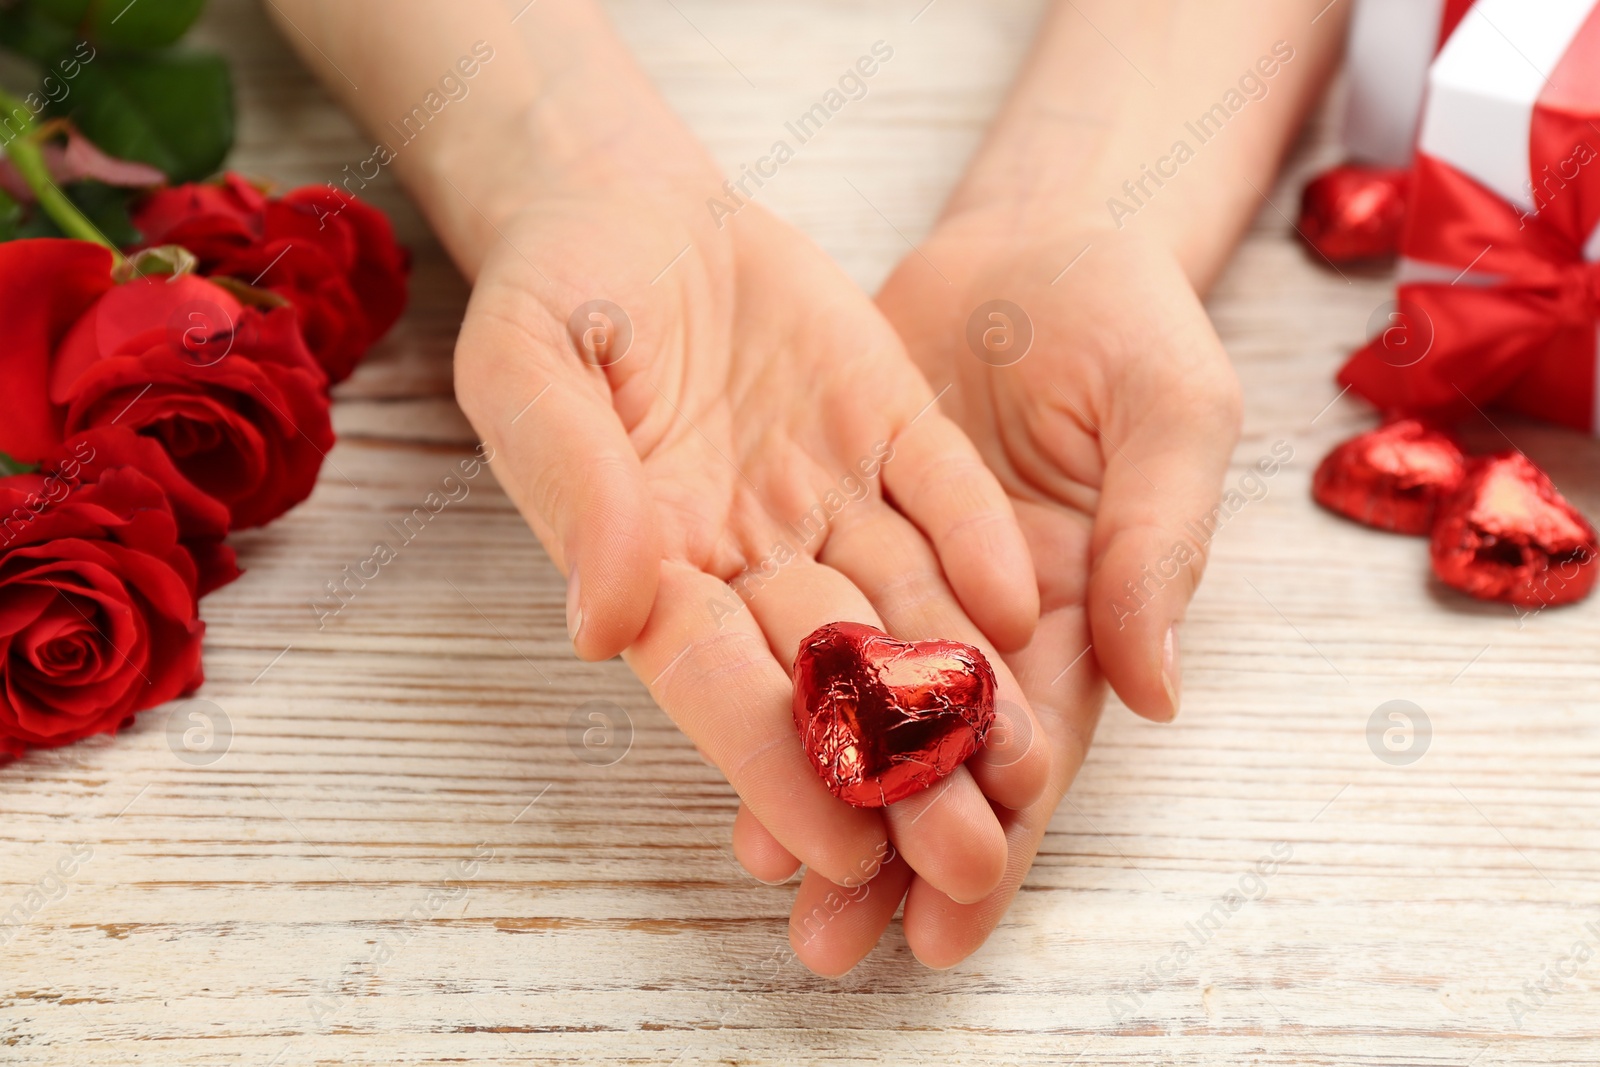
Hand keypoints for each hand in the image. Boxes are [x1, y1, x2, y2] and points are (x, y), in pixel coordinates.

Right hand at [452, 172, 1052, 905]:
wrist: (625, 198)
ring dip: (964, 684)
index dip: (773, 767)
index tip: (838, 846)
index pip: (718, 685)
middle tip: (971, 861)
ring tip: (1031, 765)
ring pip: (904, 605)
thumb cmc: (552, 290)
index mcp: (651, 566)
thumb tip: (607, 626)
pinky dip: (977, 542)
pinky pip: (940, 491)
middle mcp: (750, 553)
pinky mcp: (887, 425)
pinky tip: (1024, 603)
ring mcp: (826, 493)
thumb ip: (574, 491)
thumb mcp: (531, 371)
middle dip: (899, 770)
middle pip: (831, 677)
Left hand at [736, 214, 1240, 973]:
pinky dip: (773, 681)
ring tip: (766, 884)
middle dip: (891, 856)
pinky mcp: (836, 520)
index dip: (1001, 835)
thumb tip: (1157, 695)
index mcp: (1076, 610)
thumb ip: (1158, 545)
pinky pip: (802, 615)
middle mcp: (982, 617)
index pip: (1036, 748)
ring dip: (818, 794)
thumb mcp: (1171, 412)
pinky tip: (731, 742)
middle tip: (829, 949)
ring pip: (859, 707)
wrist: (1030, 236)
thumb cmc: (1126, 317)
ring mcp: (903, 573)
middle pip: (936, 757)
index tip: (953, 922)